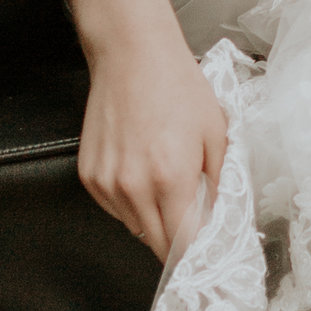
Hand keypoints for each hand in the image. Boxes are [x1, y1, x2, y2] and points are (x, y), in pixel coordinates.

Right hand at [78, 16, 229, 268]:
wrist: (132, 55)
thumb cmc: (178, 88)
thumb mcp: (217, 134)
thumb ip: (220, 184)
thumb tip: (219, 219)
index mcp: (170, 179)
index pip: (183, 243)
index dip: (197, 253)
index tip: (207, 254)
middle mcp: (133, 187)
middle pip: (157, 244)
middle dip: (178, 240)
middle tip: (192, 221)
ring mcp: (107, 183)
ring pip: (135, 228)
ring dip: (153, 220)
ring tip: (165, 184)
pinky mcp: (89, 176)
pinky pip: (115, 209)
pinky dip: (131, 203)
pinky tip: (142, 173)